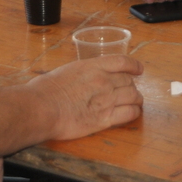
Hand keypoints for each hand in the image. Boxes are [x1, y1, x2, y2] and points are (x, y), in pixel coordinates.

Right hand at [29, 55, 143, 139]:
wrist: (42, 108)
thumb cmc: (45, 90)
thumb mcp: (66, 71)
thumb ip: (80, 73)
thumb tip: (80, 78)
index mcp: (92, 66)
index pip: (122, 62)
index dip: (134, 65)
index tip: (139, 69)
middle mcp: (103, 80)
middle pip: (128, 81)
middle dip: (132, 85)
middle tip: (130, 91)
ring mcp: (106, 99)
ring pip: (133, 96)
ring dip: (136, 99)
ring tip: (135, 102)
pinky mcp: (104, 119)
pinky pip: (129, 114)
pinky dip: (134, 112)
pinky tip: (132, 113)